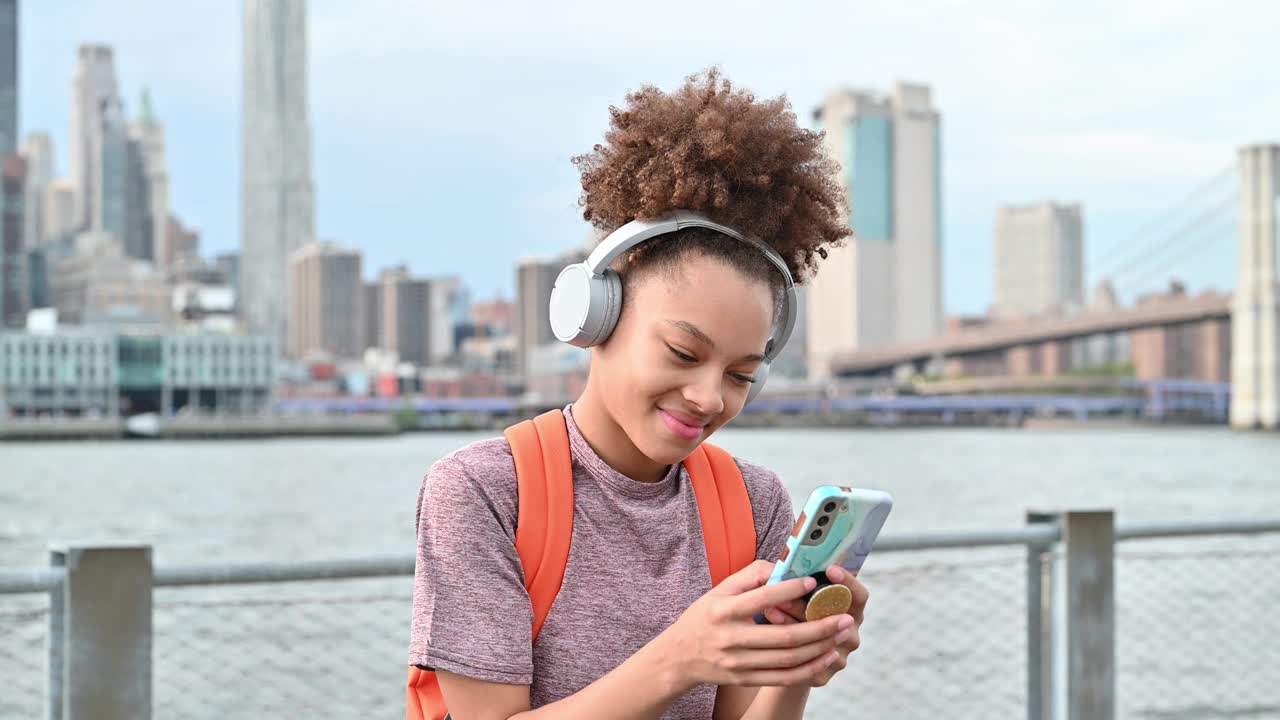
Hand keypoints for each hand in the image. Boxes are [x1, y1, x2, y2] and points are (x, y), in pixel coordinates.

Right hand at [658, 560, 852, 689]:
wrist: (679, 657)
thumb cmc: (703, 618)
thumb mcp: (718, 590)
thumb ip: (749, 577)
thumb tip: (781, 567)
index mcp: (723, 611)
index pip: (761, 599)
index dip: (789, 590)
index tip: (814, 581)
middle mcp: (731, 639)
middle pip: (783, 637)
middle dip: (819, 627)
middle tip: (844, 616)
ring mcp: (739, 663)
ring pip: (787, 660)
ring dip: (819, 648)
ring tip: (840, 634)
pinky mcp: (745, 679)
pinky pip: (783, 678)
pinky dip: (808, 669)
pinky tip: (826, 657)